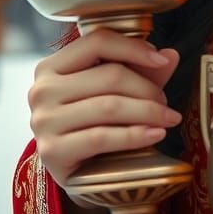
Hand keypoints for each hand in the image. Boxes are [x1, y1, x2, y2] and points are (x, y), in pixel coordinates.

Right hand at [28, 28, 181, 191]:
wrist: (75, 171)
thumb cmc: (95, 123)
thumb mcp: (115, 91)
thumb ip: (141, 71)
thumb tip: (171, 55)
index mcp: (51, 66)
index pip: (97, 42)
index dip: (133, 48)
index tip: (160, 59)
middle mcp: (41, 90)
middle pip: (109, 75)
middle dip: (146, 87)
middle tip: (165, 101)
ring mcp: (44, 121)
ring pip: (109, 106)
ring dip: (148, 111)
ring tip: (168, 118)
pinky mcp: (52, 151)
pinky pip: (102, 137)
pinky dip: (135, 134)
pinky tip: (156, 133)